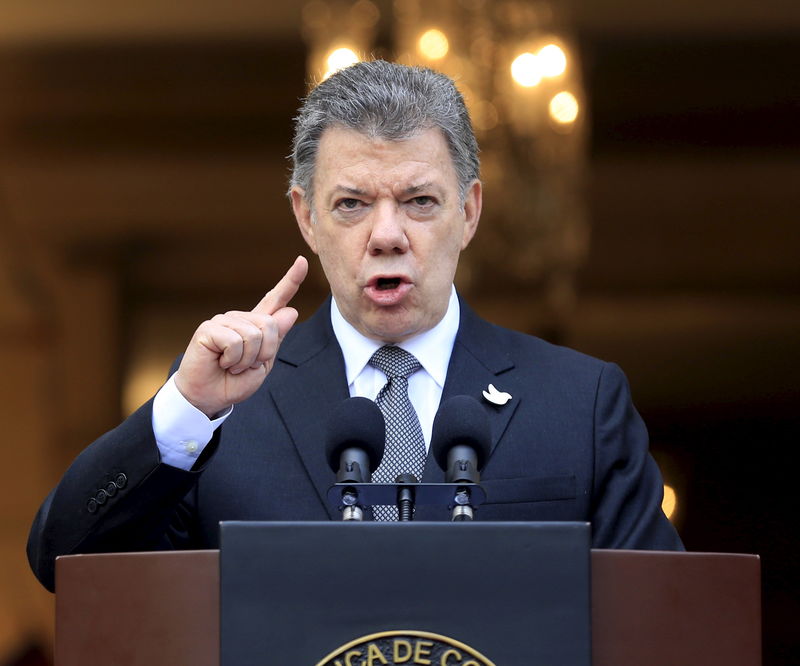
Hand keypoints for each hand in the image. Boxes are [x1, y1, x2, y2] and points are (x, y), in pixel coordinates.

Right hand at [173, 256, 308, 416]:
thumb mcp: (264, 363)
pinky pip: (235, 341)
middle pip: (270, 325)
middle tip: (245, 366)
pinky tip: (221, 363)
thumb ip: (276, 338)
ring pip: (254, 335)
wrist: (209, 398)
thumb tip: (291, 310)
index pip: (276, 298)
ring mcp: (224, 321)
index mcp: (256, 325)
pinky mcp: (209, 328)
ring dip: (247, 360)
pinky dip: (233, 360)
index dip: (291, 280)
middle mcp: (241, 318)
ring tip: (232, 365)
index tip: (302, 261)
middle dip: (264, 353)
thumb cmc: (234, 382)